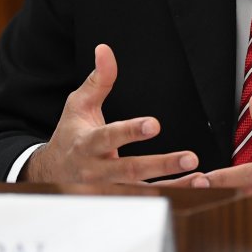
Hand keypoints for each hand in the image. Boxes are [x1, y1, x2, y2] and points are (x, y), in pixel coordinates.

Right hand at [23, 44, 200, 183]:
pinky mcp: (118, 200)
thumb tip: (105, 50)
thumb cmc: (70, 134)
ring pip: (141, 192)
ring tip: (200, 179)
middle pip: (130, 170)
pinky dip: (172, 195)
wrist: (51, 172)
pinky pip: (147, 201)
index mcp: (87, 144)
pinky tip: (194, 188)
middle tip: (190, 158)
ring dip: (173, 186)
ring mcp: (108, 189)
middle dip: (161, 165)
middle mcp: (97, 170)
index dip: (131, 132)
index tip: (155, 125)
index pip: (110, 137)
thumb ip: (99, 80)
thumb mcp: (79, 104)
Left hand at [195, 93, 251, 251]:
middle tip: (188, 198)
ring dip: (219, 221)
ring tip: (194, 216)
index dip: (223, 180)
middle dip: (212, 200)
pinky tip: (216, 239)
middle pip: (240, 203)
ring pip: (244, 227)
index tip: (201, 179)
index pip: (250, 177)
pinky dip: (234, 242)